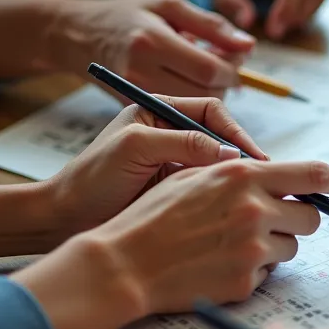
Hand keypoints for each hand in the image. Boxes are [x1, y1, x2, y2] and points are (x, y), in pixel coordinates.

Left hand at [45, 96, 266, 238]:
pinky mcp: (176, 189)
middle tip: (262, 178)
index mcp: (159, 111)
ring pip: (219, 163)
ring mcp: (175, 162)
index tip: (252, 157)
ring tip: (250, 194)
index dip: (235, 132)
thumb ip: (182, 142)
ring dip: (235, 177)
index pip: (211, 111)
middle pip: (221, 136)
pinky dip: (223, 194)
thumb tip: (231, 153)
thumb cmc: (92, 178)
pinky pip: (209, 186)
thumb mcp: (135, 148)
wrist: (66, 218)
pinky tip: (231, 207)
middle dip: (242, 155)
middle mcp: (171, 133)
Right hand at [47, 0, 255, 97]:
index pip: (208, 69)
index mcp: (152, 41)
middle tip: (225, 71)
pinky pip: (173, 118)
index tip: (236, 63)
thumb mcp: (168, 7)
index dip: (231, 71)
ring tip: (205, 77)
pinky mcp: (129, 109)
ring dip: (209, 99)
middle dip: (223, 87)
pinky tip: (187, 88)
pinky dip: (190, 108)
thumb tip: (248, 45)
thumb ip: (211, 26)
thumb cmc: (127, 16)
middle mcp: (140, 70)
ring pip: (191, 111)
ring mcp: (132, 93)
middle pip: (203, 95)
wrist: (75, 35)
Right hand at [82, 154, 328, 314]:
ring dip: (272, 248)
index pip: (312, 173)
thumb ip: (240, 174)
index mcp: (241, 175)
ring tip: (227, 246)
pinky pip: (269, 275)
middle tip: (263, 224)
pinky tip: (217, 267)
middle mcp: (253, 208)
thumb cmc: (152, 218)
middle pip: (311, 216)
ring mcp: (252, 247)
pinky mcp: (246, 281)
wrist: (123, 263)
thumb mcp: (194, 177)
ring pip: (291, 248)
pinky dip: (252, 273)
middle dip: (296, 220)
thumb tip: (279, 176)